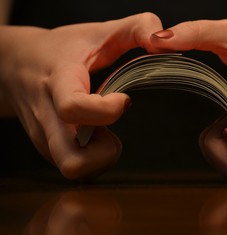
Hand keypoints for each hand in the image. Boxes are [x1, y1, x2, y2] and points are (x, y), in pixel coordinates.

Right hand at [0, 13, 162, 178]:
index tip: (124, 99)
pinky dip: (93, 161)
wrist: (16, 63)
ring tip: (105, 135)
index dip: (106, 111)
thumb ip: (136, 28)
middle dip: (105, 154)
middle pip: (72, 161)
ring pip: (74, 171)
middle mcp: (47, 116)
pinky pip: (75, 169)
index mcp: (58, 82)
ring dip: (100, 160)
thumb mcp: (97, 31)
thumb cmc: (61, 49)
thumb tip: (165, 41)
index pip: (72, 108)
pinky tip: (96, 138)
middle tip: (113, 132)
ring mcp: (45, 137)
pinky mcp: (48, 148)